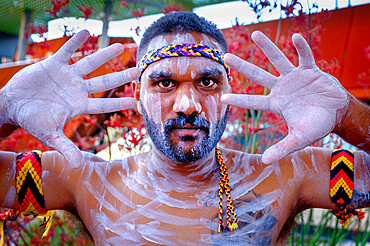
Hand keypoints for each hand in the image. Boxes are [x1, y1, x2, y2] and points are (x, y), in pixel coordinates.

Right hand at [1, 30, 139, 166]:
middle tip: (138, 69)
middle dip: (120, 76)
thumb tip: (76, 165)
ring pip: (89, 63)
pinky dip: (75, 43)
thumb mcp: (49, 134)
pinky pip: (67, 51)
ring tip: (119, 46)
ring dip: (104, 55)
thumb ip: (64, 146)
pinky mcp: (54, 64)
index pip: (102, 105)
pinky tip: (87, 32)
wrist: (14, 104)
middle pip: (103, 82)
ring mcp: (67, 76)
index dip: (118, 103)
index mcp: (78, 105)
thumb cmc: (33, 120)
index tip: (134, 101)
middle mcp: (77, 89)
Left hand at [221, 31, 348, 163]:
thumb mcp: (300, 138)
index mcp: (277, 104)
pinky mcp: (310, 70)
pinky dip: (301, 48)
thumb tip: (265, 161)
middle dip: (242, 67)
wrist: (337, 113)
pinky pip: (305, 57)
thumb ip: (283, 148)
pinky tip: (295, 37)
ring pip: (277, 60)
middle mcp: (281, 88)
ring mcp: (294, 77)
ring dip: (267, 47)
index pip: (253, 102)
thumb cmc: (317, 125)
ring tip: (255, 34)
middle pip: (258, 75)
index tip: (222, 97)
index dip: (239, 100)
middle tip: (225, 56)